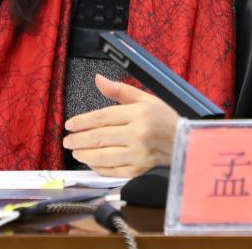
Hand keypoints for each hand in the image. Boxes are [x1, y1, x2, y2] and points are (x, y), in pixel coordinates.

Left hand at [62, 74, 179, 176]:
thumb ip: (119, 90)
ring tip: (75, 151)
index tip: (69, 125)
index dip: (82, 121)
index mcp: (138, 114)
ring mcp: (138, 155)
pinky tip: (91, 163)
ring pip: (103, 157)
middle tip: (67, 140)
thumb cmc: (164, 118)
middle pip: (99, 137)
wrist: (184, 142)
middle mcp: (137, 135)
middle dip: (79, 139)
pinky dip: (99, 168)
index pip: (102, 117)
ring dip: (85, 155)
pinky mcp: (139, 170)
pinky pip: (113, 172)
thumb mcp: (144, 98)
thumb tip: (98, 79)